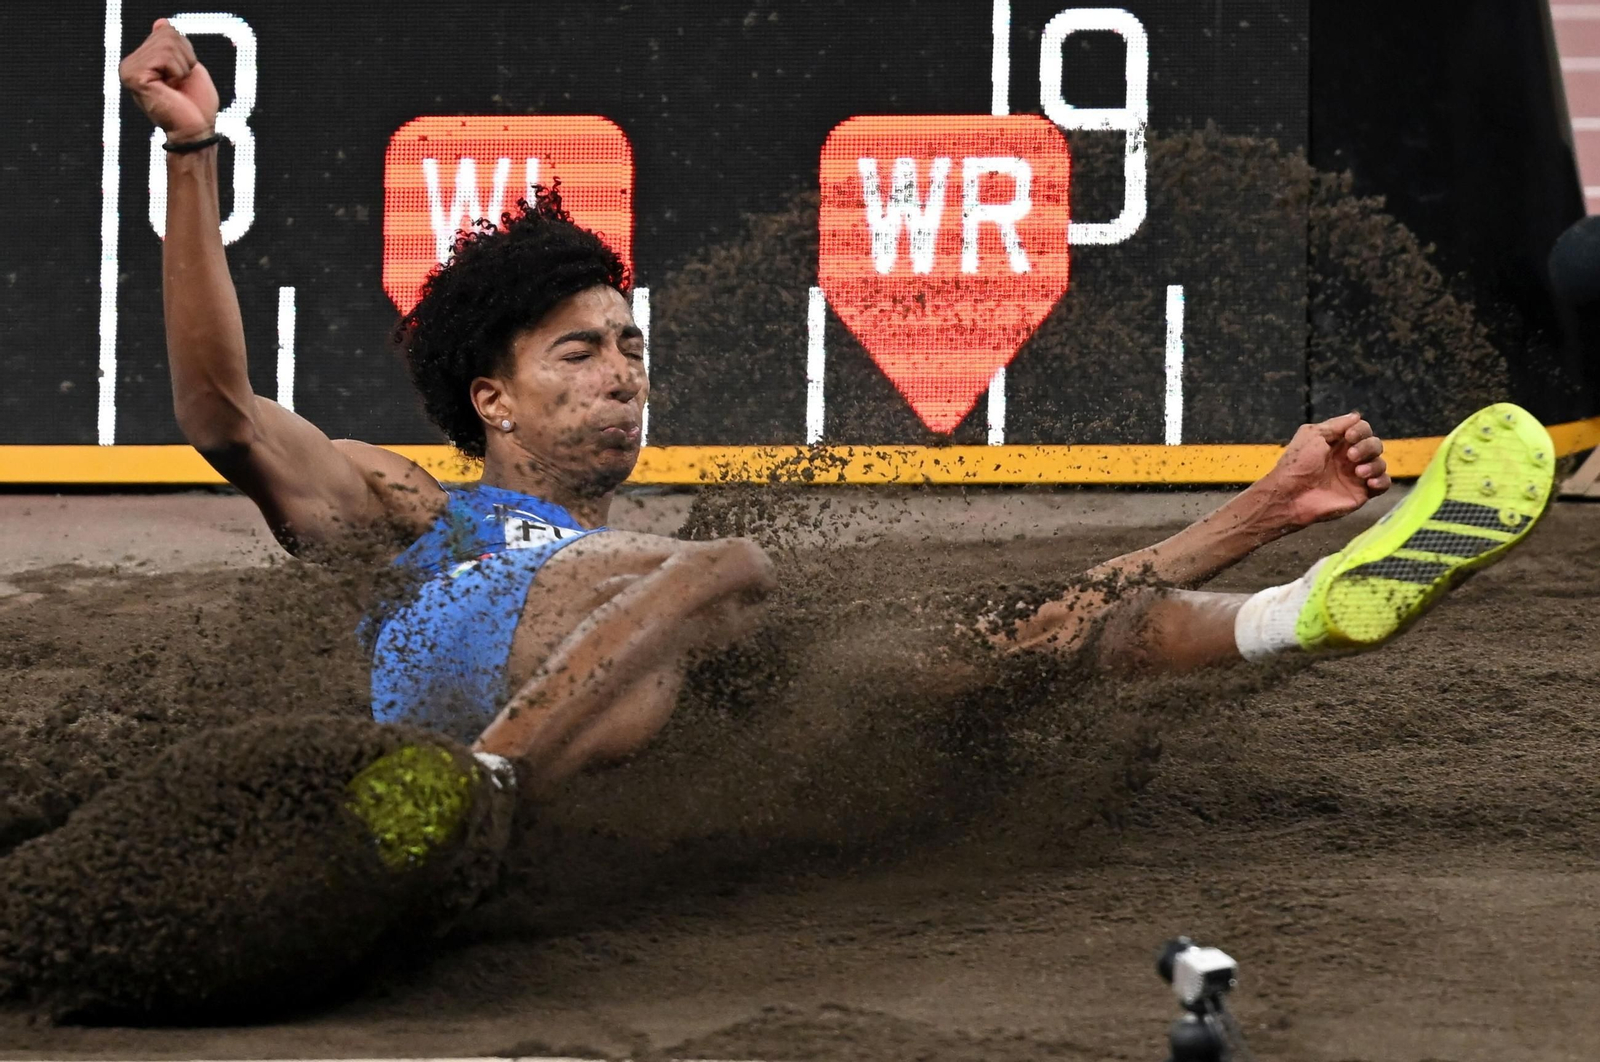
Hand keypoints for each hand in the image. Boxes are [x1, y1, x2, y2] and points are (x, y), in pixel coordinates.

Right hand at [118, 19, 217, 142]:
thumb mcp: (187, 66)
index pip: (166, 32)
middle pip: (167, 35)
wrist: (196, 130)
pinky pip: (165, 57)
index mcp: (140, 61)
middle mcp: (129, 64)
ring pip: (167, 44)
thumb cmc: (195, 105)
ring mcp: (129, 70)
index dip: (186, 52)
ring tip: (177, 86)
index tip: (182, 76)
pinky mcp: (135, 77)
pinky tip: (171, 88)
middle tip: (181, 83)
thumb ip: (173, 46)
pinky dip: (178, 72)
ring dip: (183, 67)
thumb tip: (160, 23)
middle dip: (185, 58)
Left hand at [1262, 412, 1391, 526]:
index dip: (1361, 430)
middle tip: (1350, 456)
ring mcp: (1356, 476)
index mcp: (1338, 443)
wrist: (1291, 495)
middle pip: (1375, 444)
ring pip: (1380, 463)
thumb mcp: (1311, 435)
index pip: (1363, 429)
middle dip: (1367, 447)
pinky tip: (1369, 482)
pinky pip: (1383, 484)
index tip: (1349, 436)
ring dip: (1374, 464)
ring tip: (1358, 472)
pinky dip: (1382, 480)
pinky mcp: (1361, 493)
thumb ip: (1335, 425)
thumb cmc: (1297, 464)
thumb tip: (1356, 416)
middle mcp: (1349, 458)